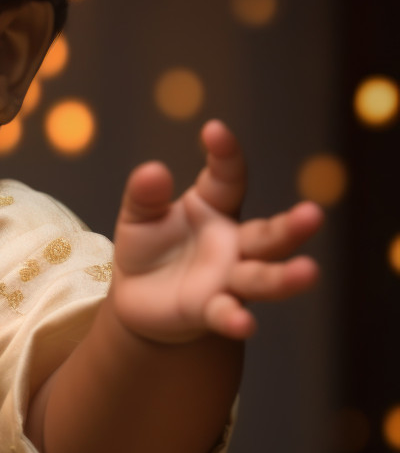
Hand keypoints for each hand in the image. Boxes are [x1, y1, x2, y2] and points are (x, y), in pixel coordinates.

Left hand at [109, 120, 321, 343]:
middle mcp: (232, 243)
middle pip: (268, 234)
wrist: (139, 299)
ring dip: (284, 277)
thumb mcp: (138, 216)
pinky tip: (243, 323)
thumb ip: (145, 195)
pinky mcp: (212, 311)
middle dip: (291, 226)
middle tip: (313, 214)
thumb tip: (154, 170)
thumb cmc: (147, 247)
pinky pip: (227, 314)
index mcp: (213, 207)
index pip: (227, 178)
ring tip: (309, 272)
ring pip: (262, 277)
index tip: (213, 130)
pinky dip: (235, 319)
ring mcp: (227, 278)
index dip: (225, 155)